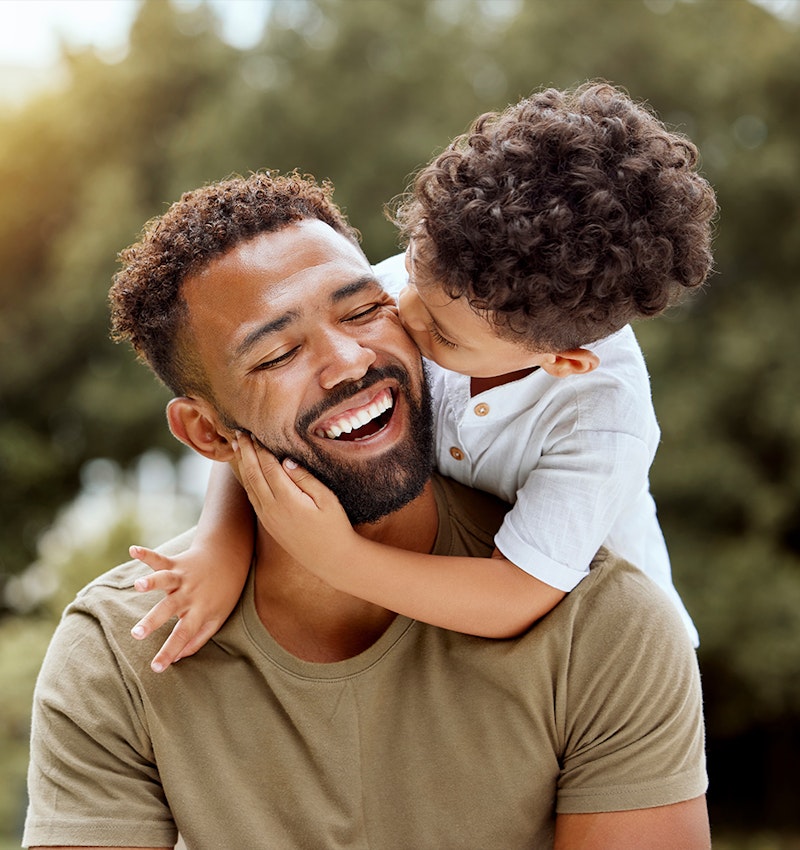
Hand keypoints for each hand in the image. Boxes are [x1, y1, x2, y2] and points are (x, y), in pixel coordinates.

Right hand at [129, 544, 238, 672]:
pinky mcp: (176, 563)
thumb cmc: (223, 593)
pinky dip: (146, 554)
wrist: (230, 558)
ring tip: (138, 585)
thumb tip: (177, 658)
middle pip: (169, 609)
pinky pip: (160, 559)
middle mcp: (189, 594)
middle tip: (136, 633)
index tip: (155, 668)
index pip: (183, 635)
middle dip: (152, 621)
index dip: (170, 652)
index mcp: (199, 611)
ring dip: (151, 582)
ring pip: (165, 580)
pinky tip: (132, 550)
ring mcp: (182, 577)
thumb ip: (198, 639)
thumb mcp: (217, 619)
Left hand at [233, 432, 356, 572]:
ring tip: (237, 447)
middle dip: (245, 452)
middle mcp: (272, 508)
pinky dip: (247, 480)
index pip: (268, 467)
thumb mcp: (327, 499)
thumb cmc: (334, 527)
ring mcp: (268, 518)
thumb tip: (286, 461)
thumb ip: (306, 479)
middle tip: (239, 433)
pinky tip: (247, 471)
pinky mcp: (268, 524)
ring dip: (242, 465)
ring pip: (249, 486)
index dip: (260, 448)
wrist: (330, 559)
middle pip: (253, 474)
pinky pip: (252, 498)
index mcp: (287, 499)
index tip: (254, 433)